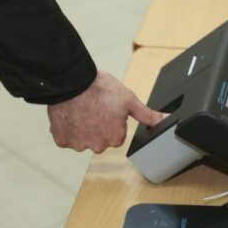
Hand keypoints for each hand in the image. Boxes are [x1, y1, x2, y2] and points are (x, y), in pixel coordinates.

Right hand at [47, 71, 165, 152]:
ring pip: (83, 138)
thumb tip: (164, 120)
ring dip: (82, 127)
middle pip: (99, 138)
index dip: (112, 120)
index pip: (116, 133)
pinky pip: (67, 137)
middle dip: (97, 126)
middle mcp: (98, 146)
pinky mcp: (62, 140)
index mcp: (115, 138)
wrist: (72, 82)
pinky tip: (71, 115)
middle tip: (94, 108)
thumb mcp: (129, 100)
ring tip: (82, 109)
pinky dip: (68, 128)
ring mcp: (78, 144)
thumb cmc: (100, 89)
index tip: (107, 109)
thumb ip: (147, 115)